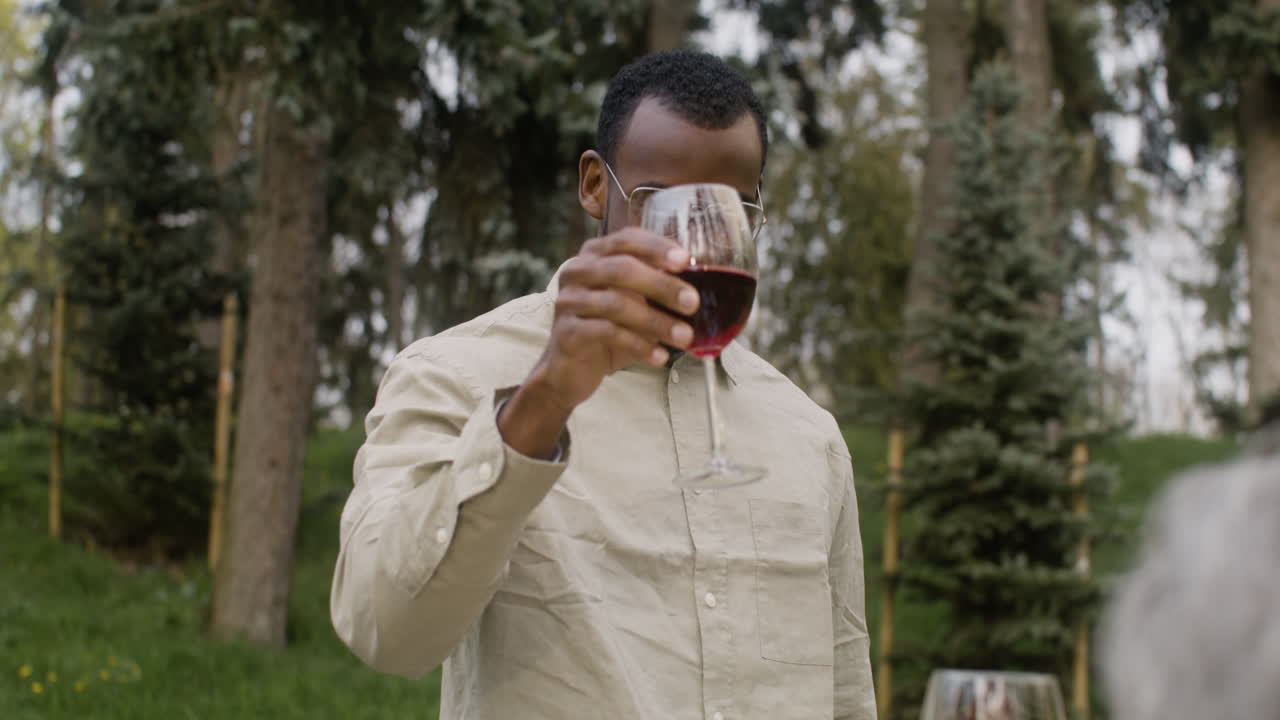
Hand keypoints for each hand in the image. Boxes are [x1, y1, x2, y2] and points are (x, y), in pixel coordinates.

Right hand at [498, 228, 698, 457]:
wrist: (570, 370)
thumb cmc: (609, 331)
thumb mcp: (635, 304)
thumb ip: (656, 289)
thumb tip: (703, 287)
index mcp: (594, 255)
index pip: (626, 239)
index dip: (657, 247)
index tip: (686, 260)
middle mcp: (577, 272)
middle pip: (622, 269)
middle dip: (662, 285)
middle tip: (693, 303)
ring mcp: (568, 301)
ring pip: (616, 304)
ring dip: (656, 322)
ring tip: (685, 338)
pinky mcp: (566, 332)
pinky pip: (606, 333)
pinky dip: (638, 345)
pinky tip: (659, 358)